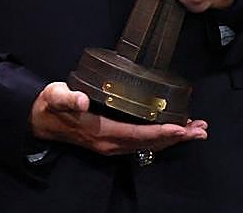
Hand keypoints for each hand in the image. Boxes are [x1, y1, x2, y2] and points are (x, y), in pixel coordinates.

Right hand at [29, 82, 206, 155]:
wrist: (41, 121)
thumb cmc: (51, 105)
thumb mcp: (55, 96)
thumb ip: (67, 97)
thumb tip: (81, 99)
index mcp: (101, 132)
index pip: (138, 133)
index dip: (161, 131)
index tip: (181, 128)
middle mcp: (111, 143)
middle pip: (150, 143)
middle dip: (177, 137)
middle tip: (201, 130)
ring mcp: (113, 145)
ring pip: (149, 145)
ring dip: (173, 139)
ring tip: (196, 131)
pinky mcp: (114, 142)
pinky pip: (143, 143)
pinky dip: (162, 138)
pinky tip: (174, 132)